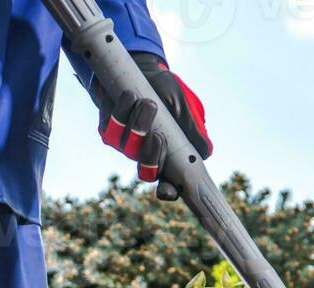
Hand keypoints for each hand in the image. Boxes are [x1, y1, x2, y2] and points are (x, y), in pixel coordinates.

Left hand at [92, 52, 211, 201]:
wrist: (142, 70)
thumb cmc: (166, 92)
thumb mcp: (183, 108)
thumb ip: (192, 129)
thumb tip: (206, 153)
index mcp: (168, 156)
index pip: (168, 184)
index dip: (168, 191)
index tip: (169, 191)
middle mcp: (145, 155)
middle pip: (146, 171)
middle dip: (152, 155)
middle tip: (158, 136)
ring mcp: (125, 146)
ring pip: (129, 148)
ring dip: (139, 125)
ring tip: (149, 103)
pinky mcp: (107, 131)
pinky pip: (112, 129)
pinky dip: (122, 111)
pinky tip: (131, 95)